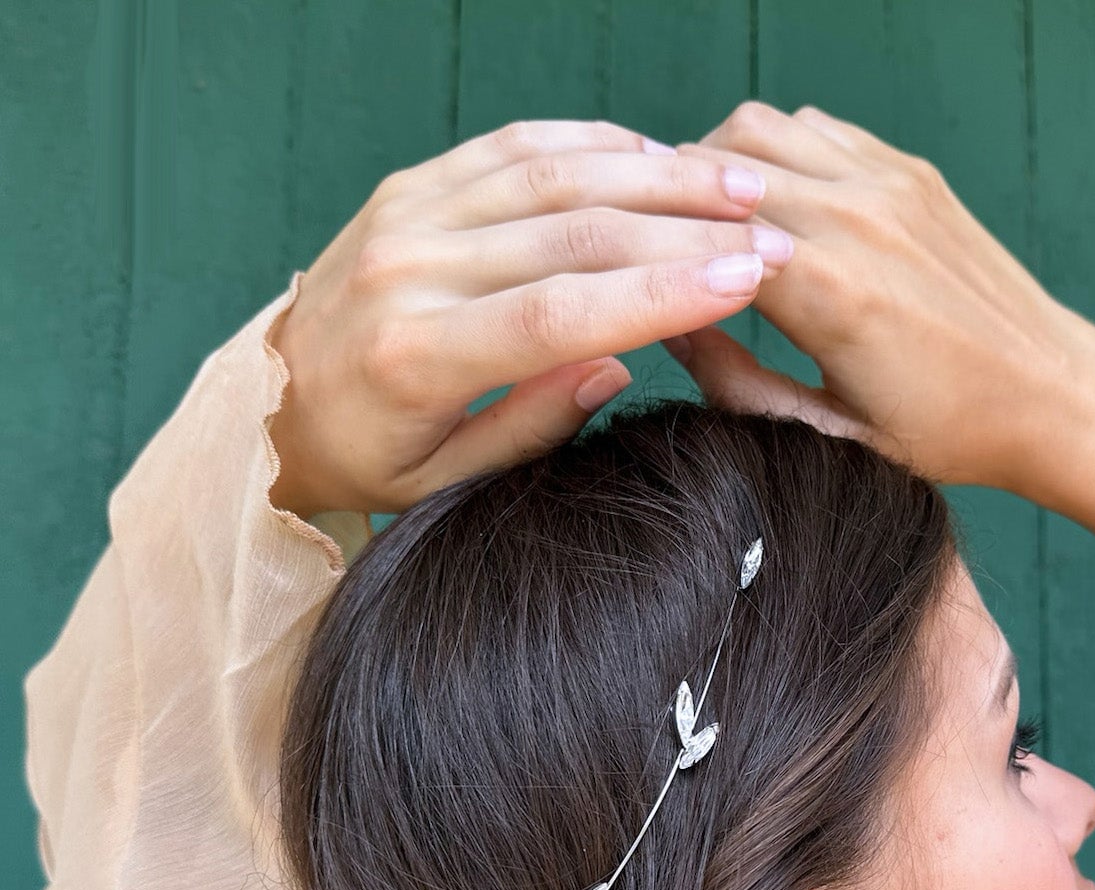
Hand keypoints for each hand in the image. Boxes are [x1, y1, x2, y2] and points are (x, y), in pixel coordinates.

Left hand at [264, 119, 793, 516]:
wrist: (269, 402)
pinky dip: (591, 146)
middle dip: (682, 232)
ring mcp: (407, 215)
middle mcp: (408, 270)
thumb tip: (616, 367)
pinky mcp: (411, 187)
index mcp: (416, 356)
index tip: (742, 282)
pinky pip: (512, 150)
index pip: (557, 313)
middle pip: (569, 234)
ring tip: (734, 186)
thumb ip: (528, 428)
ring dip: (653, 175)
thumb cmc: (367, 457)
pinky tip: (656, 156)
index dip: (658, 293)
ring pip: (550, 177)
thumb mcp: (441, 483)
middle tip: (768, 237)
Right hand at [670, 103, 1094, 581]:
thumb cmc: (944, 434)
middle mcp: (855, 217)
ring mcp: (886, 182)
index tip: (620, 278)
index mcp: (828, 291)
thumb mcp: (827, 435)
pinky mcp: (909, 170)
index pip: (696, 235)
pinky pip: (813, 128)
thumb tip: (664, 328)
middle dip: (670, 206)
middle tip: (645, 251)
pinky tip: (769, 208)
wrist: (1053, 394)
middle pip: (714, 169)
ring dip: (718, 168)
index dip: (648, 253)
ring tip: (704, 227)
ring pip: (758, 128)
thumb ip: (735, 384)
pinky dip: (775, 154)